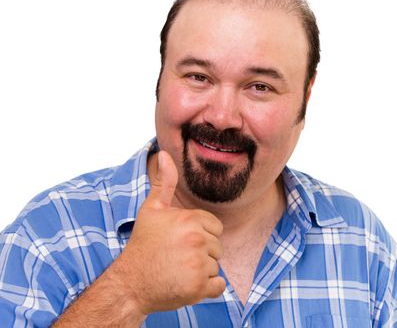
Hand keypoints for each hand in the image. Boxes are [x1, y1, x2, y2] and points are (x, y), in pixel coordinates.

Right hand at [110, 150, 225, 314]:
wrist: (129, 283)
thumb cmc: (143, 245)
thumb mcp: (152, 210)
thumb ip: (164, 182)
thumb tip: (164, 154)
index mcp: (190, 219)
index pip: (215, 227)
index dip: (199, 235)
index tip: (179, 242)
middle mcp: (196, 240)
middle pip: (217, 247)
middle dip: (201, 253)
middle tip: (177, 257)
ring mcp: (198, 264)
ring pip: (216, 266)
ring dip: (201, 271)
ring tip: (178, 270)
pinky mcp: (198, 288)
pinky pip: (218, 286)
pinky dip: (206, 289)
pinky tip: (186, 284)